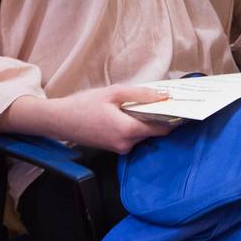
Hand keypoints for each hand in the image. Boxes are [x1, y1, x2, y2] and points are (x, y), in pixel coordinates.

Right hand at [46, 86, 175, 153]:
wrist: (59, 120)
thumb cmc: (83, 104)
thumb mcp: (113, 92)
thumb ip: (142, 94)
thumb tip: (165, 95)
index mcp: (127, 130)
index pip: (161, 128)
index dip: (173, 118)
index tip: (182, 107)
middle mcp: (126, 144)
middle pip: (153, 132)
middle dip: (160, 117)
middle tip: (164, 100)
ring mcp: (119, 148)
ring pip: (143, 135)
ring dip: (146, 121)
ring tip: (144, 103)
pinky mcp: (114, 148)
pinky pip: (132, 137)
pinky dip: (135, 126)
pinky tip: (130, 112)